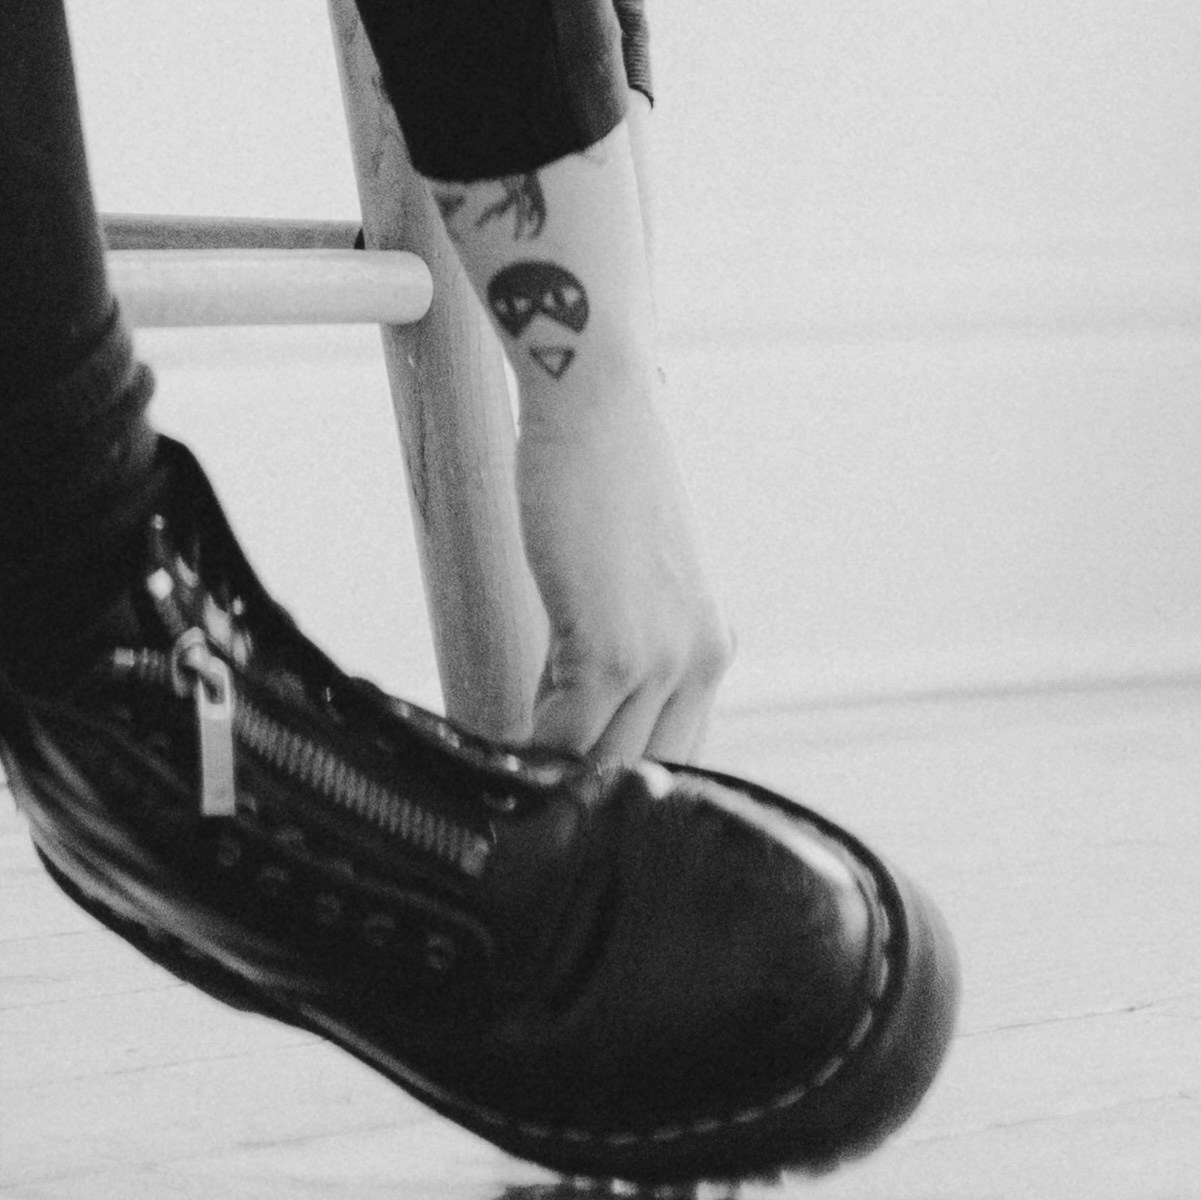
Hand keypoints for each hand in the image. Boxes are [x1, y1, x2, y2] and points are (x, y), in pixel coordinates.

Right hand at [506, 335, 731, 775]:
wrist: (597, 401)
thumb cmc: (602, 466)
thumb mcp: (630, 569)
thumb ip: (618, 634)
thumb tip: (568, 691)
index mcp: (708, 644)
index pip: (670, 746)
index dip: (618, 776)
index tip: (570, 789)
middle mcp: (700, 660)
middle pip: (643, 769)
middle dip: (586, 789)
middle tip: (529, 797)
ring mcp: (661, 660)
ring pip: (602, 763)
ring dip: (549, 776)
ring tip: (502, 781)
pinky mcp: (611, 650)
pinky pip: (564, 736)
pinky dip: (525, 751)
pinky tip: (491, 748)